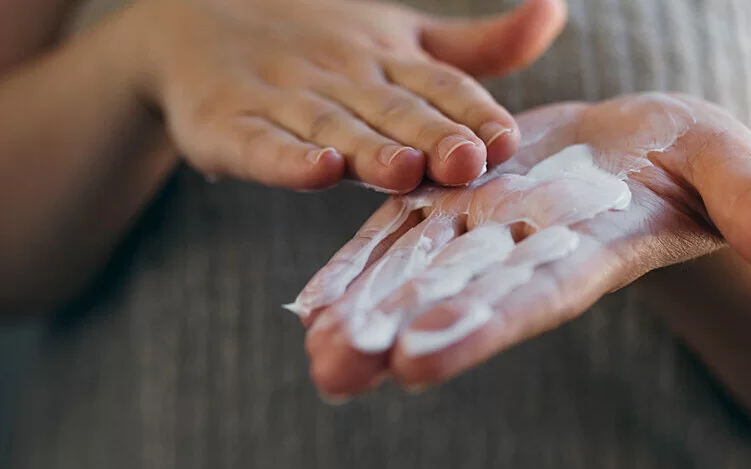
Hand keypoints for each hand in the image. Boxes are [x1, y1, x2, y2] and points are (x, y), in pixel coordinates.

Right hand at [118, 0, 566, 191]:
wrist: (194, 22)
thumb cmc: (322, 46)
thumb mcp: (403, 39)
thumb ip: (478, 48)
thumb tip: (556, 11)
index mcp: (388, 58)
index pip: (439, 85)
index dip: (472, 111)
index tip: (506, 139)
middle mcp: (341, 76)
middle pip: (393, 109)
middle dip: (431, 135)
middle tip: (468, 161)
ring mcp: (283, 99)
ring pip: (333, 127)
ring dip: (368, 149)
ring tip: (402, 171)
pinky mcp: (228, 125)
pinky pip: (261, 144)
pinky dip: (285, 160)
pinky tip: (316, 171)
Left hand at [287, 93, 750, 396]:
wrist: (638, 146)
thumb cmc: (696, 160)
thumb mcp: (735, 170)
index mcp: (590, 250)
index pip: (533, 293)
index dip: (481, 322)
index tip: (425, 359)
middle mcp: (524, 256)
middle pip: (457, 297)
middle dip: (400, 332)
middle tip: (339, 371)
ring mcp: (481, 234)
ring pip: (415, 276)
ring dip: (362, 314)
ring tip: (314, 356)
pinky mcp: (452, 207)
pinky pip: (397, 235)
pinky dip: (357, 267)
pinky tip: (312, 305)